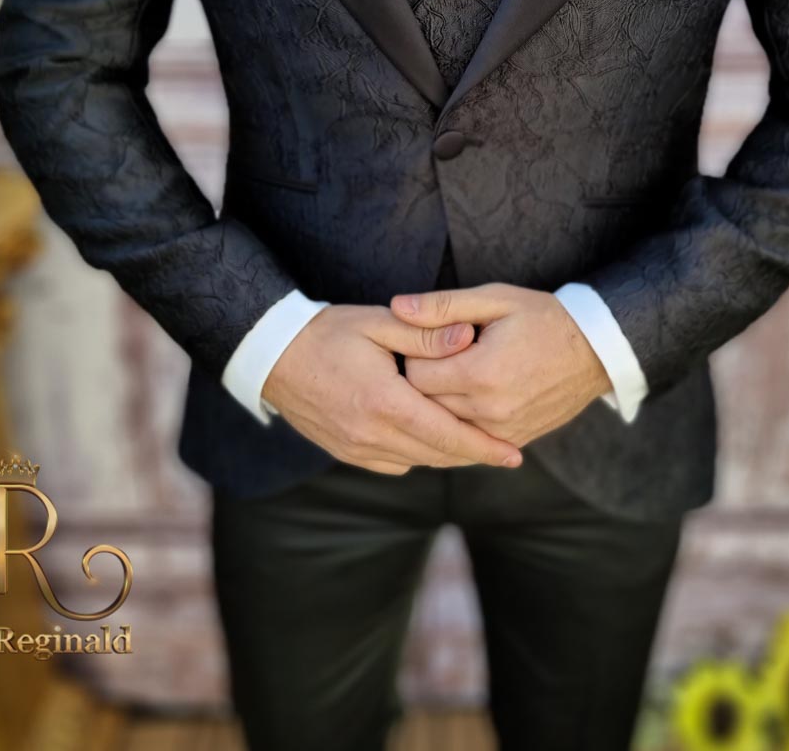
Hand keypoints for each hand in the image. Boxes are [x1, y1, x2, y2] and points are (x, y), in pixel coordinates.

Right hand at [261, 304, 523, 474]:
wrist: (273, 356)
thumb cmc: (328, 333)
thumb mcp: (380, 324)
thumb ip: (426, 335)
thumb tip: (470, 337)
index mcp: (384, 402)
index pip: (446, 435)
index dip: (484, 448)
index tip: (515, 455)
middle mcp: (371, 435)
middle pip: (436, 455)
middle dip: (474, 455)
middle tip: (507, 450)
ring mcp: (356, 449)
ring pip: (417, 463)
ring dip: (448, 456)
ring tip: (478, 445)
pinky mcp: (346, 453)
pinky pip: (394, 464)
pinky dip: (418, 455)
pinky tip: (432, 439)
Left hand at [390, 284, 611, 448]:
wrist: (594, 350)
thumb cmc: (542, 318)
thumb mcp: (494, 300)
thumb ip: (443, 306)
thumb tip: (398, 306)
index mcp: (480, 373)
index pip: (414, 376)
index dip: (413, 355)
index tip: (426, 339)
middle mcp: (489, 410)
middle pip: (424, 405)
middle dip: (422, 381)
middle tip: (435, 356)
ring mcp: (502, 431)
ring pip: (443, 426)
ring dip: (438, 404)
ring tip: (450, 374)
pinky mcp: (512, 440)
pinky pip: (467, 441)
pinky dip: (458, 422)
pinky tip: (463, 399)